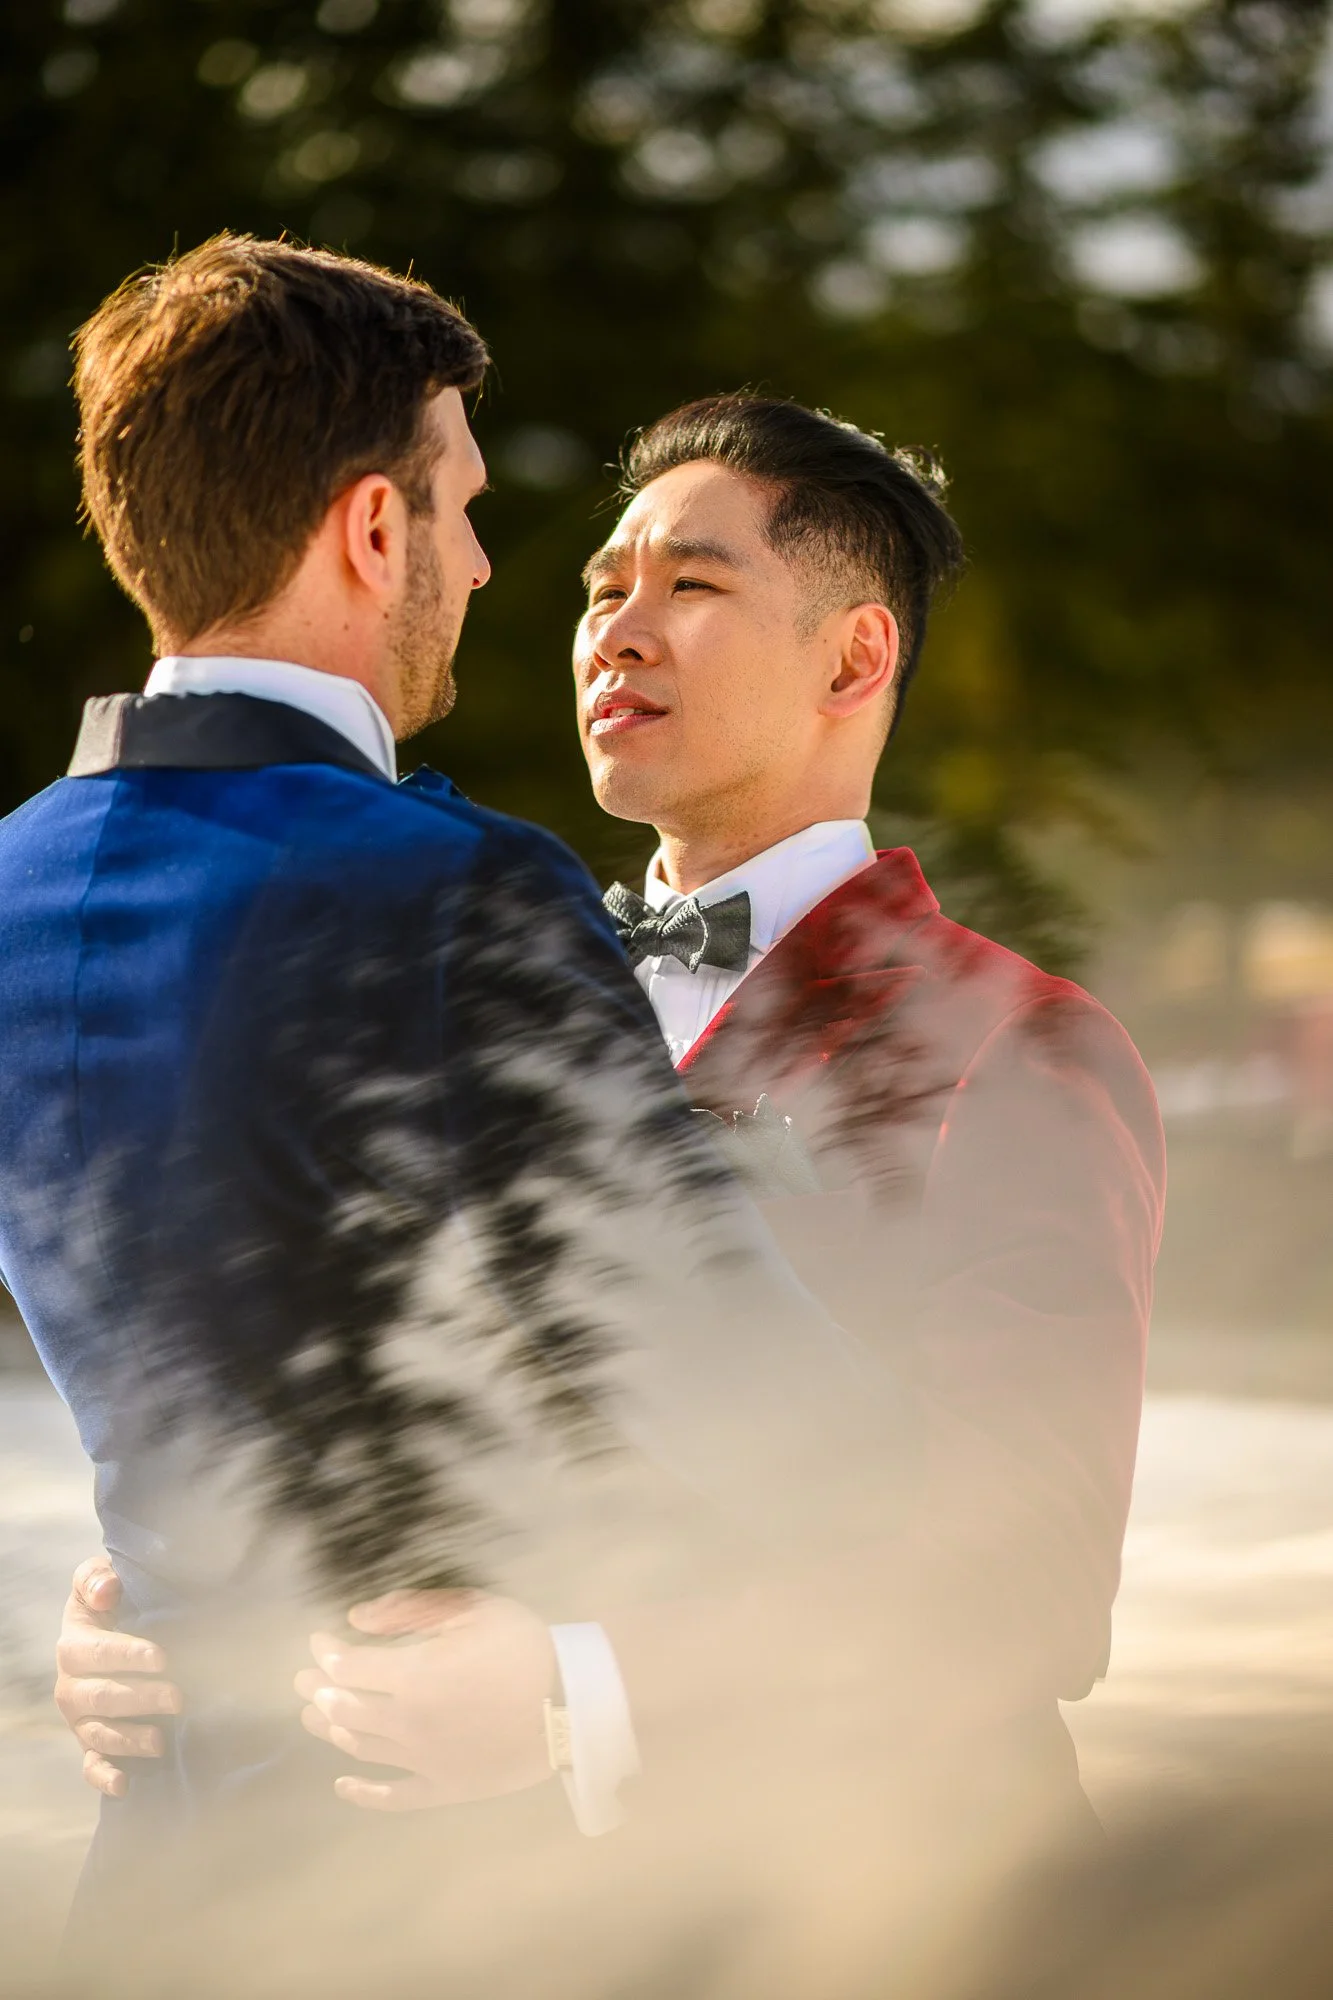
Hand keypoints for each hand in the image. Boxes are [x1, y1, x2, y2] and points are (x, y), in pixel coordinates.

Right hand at [54, 1557, 181, 1798]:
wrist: (114, 1627)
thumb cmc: (115, 1601)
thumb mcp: (101, 1579)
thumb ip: (96, 1578)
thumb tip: (106, 1590)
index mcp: (73, 1645)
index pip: (97, 1652)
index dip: (128, 1655)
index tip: (162, 1657)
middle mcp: (70, 1686)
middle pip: (101, 1698)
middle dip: (140, 1700)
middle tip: (178, 1697)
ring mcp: (79, 1718)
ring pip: (99, 1734)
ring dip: (129, 1740)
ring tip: (161, 1741)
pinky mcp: (91, 1742)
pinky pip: (90, 1765)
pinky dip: (104, 1776)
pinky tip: (124, 1784)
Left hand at [295, 1590, 557, 1812]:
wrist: (570, 1703)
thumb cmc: (522, 1646)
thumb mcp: (470, 1608)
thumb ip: (408, 1610)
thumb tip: (355, 1618)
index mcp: (413, 1674)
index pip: (347, 1665)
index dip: (325, 1652)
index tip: (318, 1641)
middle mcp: (407, 1721)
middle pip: (343, 1708)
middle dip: (317, 1690)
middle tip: (302, 1681)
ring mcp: (423, 1760)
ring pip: (359, 1748)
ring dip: (331, 1731)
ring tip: (314, 1718)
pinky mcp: (443, 1788)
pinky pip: (393, 1797)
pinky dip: (363, 1792)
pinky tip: (343, 1783)